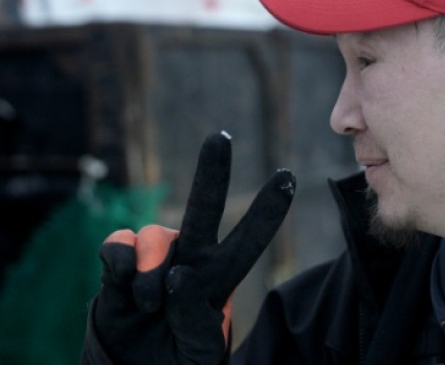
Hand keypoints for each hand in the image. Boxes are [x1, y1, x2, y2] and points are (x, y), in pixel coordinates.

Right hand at [88, 132, 294, 364]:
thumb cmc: (176, 361)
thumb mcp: (200, 351)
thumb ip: (195, 317)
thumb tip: (176, 276)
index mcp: (219, 278)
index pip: (249, 240)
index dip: (267, 211)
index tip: (289, 177)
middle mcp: (190, 258)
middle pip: (204, 208)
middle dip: (212, 173)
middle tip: (219, 138)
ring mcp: (154, 258)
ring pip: (157, 237)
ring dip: (152, 273)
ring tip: (150, 306)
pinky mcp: (119, 266)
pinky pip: (120, 244)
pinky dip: (123, 260)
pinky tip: (126, 281)